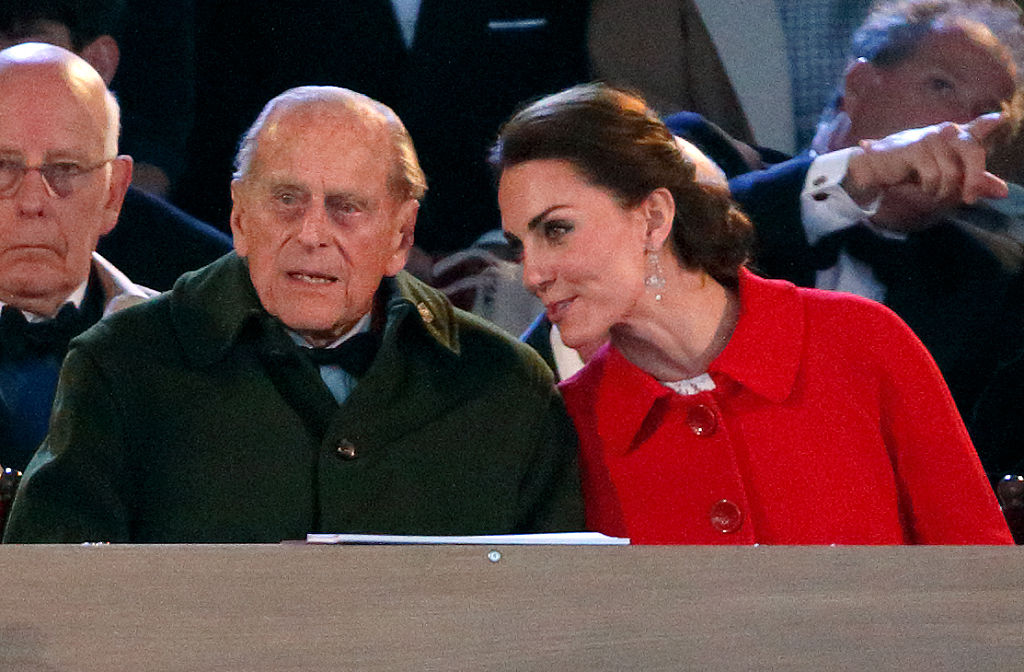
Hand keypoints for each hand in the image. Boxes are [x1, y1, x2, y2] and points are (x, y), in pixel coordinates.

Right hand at [844, 113, 1008, 208]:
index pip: (977, 126)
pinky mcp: (916, 148)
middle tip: (970, 199)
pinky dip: (930, 188)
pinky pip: (934, 175)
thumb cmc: (911, 170)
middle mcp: (946, 132)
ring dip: (944, 190)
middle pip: (973, 152)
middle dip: (975, 180)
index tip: (1000, 119)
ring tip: (933, 191)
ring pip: (952, 172)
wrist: (876, 168)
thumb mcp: (948, 176)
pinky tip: (921, 187)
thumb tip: (1004, 192)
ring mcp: (931, 138)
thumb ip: (975, 181)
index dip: (988, 123)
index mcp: (955, 135)